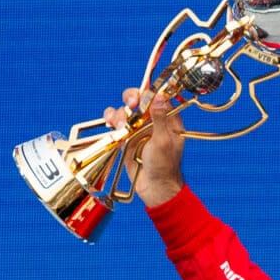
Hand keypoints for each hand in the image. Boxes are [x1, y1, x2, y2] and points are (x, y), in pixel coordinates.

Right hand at [103, 86, 185, 208]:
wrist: (153, 187)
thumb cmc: (164, 166)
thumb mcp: (163, 141)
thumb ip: (159, 119)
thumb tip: (158, 96)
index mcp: (168, 119)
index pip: (157, 96)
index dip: (148, 93)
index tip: (141, 97)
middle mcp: (153, 120)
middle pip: (139, 98)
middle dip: (132, 98)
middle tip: (130, 103)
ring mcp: (139, 128)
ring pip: (125, 110)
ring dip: (120, 113)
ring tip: (121, 125)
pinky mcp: (126, 137)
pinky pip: (116, 122)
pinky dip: (111, 120)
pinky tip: (111, 124)